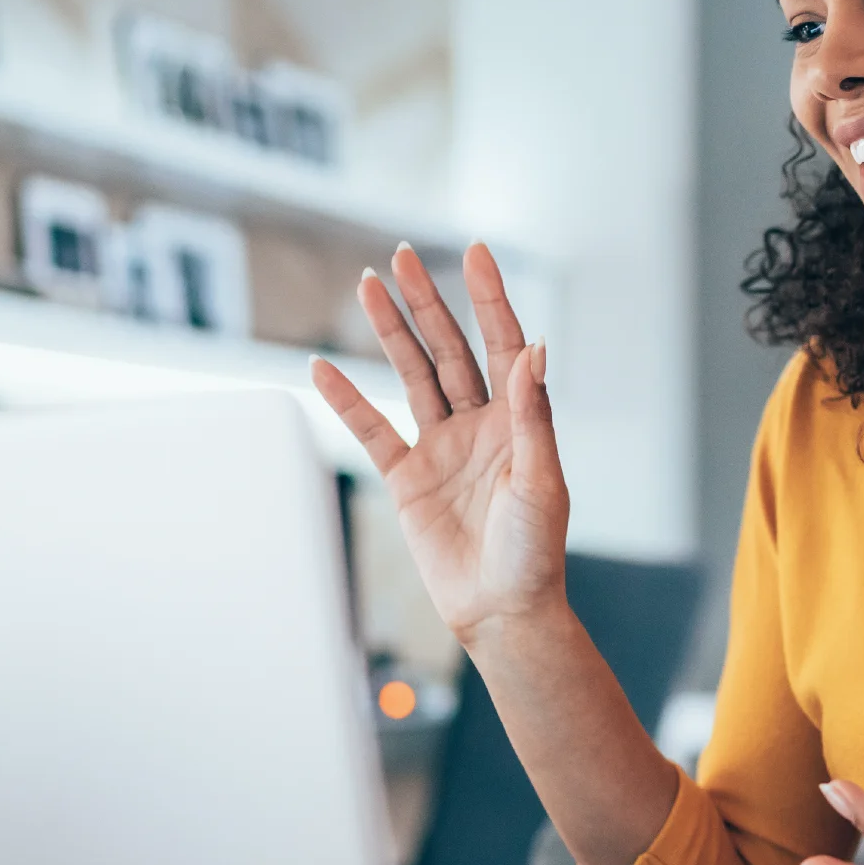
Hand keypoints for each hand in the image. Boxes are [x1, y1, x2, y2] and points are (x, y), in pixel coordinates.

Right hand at [309, 243, 565, 647]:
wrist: (502, 611)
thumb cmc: (534, 553)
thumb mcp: (541, 482)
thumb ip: (532, 416)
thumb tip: (534, 350)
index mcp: (518, 421)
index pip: (502, 345)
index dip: (489, 299)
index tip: (476, 253)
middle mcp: (479, 425)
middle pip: (449, 349)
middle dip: (427, 302)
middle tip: (403, 256)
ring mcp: (441, 448)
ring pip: (411, 376)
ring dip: (390, 332)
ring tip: (367, 285)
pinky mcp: (408, 478)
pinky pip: (372, 431)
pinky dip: (347, 400)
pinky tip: (322, 368)